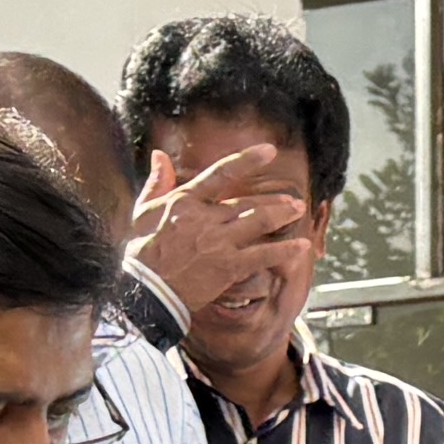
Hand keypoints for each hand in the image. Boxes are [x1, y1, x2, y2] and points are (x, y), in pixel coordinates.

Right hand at [127, 136, 309, 336]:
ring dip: (282, 215)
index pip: (222, 173)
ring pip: (259, 222)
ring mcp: (220, 242)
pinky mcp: (229, 267)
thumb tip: (159, 156)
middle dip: (274, 200)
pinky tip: (302, 247)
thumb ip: (156, 182)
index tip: (269, 151)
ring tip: (298, 211)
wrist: (145, 291)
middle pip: (248, 202)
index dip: (248, 160)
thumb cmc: (141, 253)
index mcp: (186, 200)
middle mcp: (207, 217)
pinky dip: (285, 250)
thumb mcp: (143, 212)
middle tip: (293, 200)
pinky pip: (263, 255)